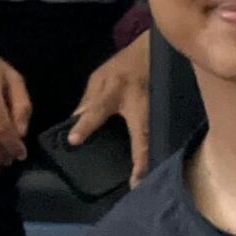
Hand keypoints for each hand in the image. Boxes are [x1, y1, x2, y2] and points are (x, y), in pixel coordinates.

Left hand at [67, 31, 153, 183]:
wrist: (153, 51)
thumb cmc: (123, 65)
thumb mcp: (99, 77)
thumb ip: (88, 100)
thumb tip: (74, 122)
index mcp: (115, 91)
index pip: (97, 109)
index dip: (85, 126)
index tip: (73, 141)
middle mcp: (137, 104)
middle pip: (141, 135)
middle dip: (140, 160)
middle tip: (137, 183)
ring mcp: (154, 110)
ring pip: (153, 139)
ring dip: (150, 162)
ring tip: (145, 184)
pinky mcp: (162, 114)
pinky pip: (156, 137)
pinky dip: (153, 155)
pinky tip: (152, 172)